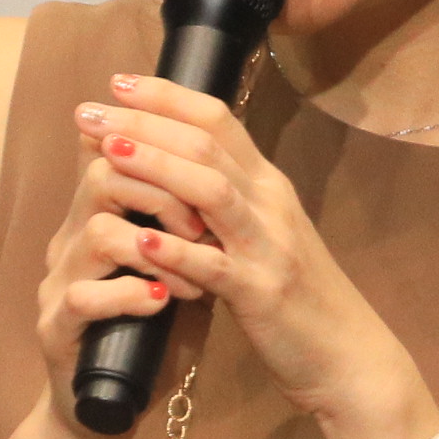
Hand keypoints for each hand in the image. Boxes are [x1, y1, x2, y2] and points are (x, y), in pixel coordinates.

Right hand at [23, 105, 200, 438]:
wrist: (107, 408)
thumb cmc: (151, 336)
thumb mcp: (179, 274)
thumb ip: (193, 234)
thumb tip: (236, 186)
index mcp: (99, 219)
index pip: (119, 152)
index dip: (164, 151)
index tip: (212, 180)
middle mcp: (72, 242)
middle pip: (102, 177)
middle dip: (164, 194)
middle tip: (203, 230)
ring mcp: (58, 284)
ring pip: (96, 233)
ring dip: (155, 251)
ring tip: (189, 280)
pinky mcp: (54, 329)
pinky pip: (83, 297)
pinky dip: (130, 296)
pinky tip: (161, 303)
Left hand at [68, 76, 434, 438]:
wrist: (348, 356)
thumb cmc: (298, 298)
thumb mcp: (265, 236)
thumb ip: (226, 204)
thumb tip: (177, 170)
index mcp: (268, 186)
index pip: (218, 120)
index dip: (166, 96)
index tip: (117, 82)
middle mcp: (271, 205)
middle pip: (206, 144)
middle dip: (144, 122)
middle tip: (90, 110)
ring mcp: (268, 247)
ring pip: (211, 191)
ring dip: (156, 166)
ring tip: (107, 152)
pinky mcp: (262, 294)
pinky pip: (216, 265)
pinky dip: (178, 250)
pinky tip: (141, 239)